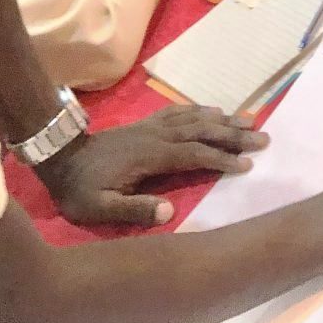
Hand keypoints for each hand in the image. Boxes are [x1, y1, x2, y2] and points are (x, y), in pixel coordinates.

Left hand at [40, 105, 270, 226]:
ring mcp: (152, 127)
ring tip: (250, 121)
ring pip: (195, 119)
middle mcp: (157, 136)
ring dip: (224, 120)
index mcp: (150, 156)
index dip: (221, 159)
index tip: (247, 165)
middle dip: (234, 135)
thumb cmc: (79, 189)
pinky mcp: (146, 124)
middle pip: (202, 131)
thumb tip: (170, 212)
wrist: (59, 159)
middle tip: (264, 137)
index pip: (194, 154)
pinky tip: (214, 110)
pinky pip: (179, 112)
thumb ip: (133, 209)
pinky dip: (200, 110)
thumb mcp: (98, 208)